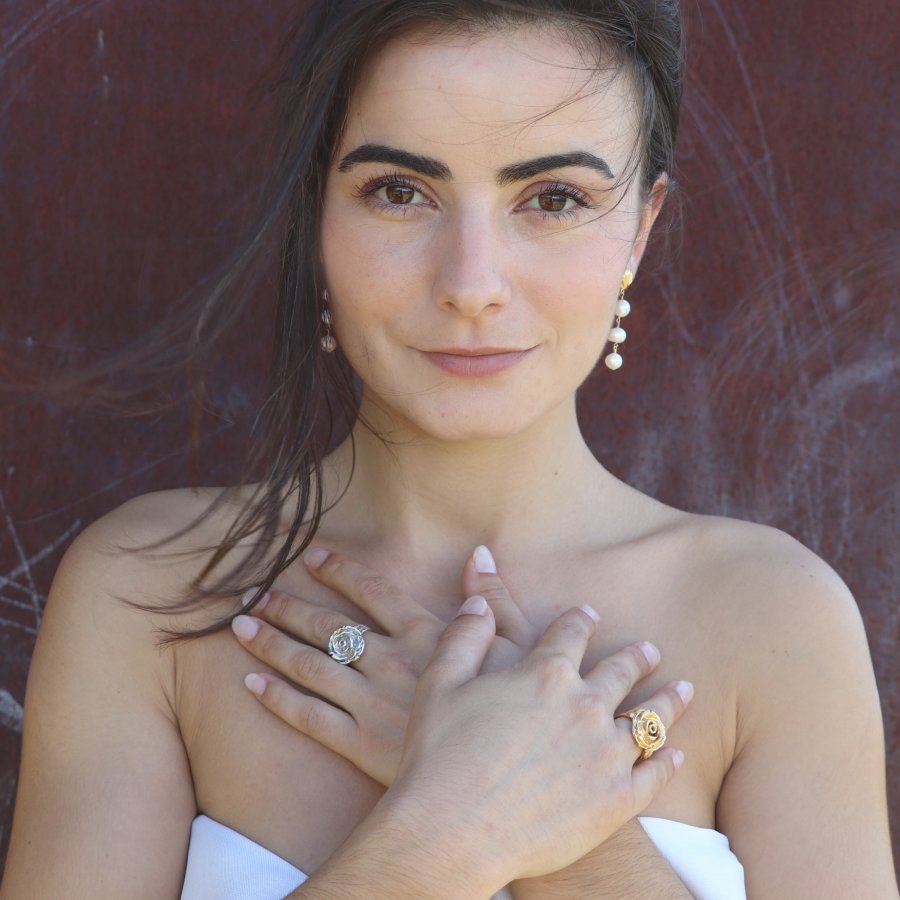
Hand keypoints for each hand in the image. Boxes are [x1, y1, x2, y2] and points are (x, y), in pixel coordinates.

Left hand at [232, 547, 538, 783]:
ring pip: (309, 667)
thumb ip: (496, 598)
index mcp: (427, 634)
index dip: (339, 572)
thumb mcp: (522, 647)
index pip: (372, 592)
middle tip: (255, 594)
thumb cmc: (519, 712)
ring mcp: (371, 704)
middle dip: (288, 607)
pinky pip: (309, 718)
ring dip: (271, 644)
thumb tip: (478, 554)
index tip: (310, 558)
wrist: (503, 782)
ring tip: (241, 627)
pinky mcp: (360, 746)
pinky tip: (252, 684)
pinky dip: (277, 699)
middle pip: (328, 626)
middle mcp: (391, 662)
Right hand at [383, 599, 687, 887]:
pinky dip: (667, 761)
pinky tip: (675, 754)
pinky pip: (654, 774)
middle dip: (637, 656)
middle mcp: (585, 706)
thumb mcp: (440, 682)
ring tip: (684, 689)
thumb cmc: (439, 756)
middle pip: (622, 670)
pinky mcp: (617, 801)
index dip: (580, 619)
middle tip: (650, 650)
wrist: (453, 834)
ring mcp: (607, 754)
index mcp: (545, 673)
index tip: (588, 614)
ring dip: (668, 701)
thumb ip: (464, 636)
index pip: (572, 632)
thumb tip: (478, 604)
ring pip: (650, 719)